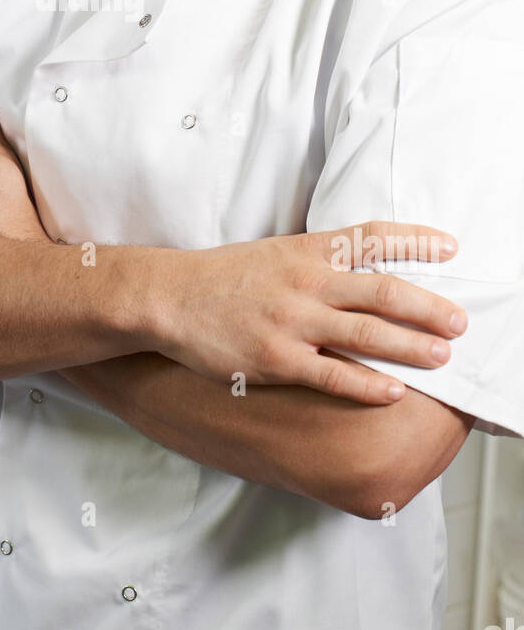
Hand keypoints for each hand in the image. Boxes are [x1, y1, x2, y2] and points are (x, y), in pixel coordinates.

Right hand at [152, 222, 467, 403]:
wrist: (170, 297)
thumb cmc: (224, 277)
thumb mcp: (275, 253)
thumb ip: (319, 260)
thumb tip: (367, 266)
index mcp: (306, 251)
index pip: (372, 238)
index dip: (416, 240)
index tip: (451, 247)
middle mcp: (305, 282)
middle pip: (383, 290)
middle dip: (428, 306)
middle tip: (461, 320)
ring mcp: (292, 322)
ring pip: (366, 333)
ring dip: (411, 346)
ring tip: (444, 356)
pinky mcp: (276, 360)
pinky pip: (332, 374)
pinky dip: (367, 384)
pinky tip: (393, 391)